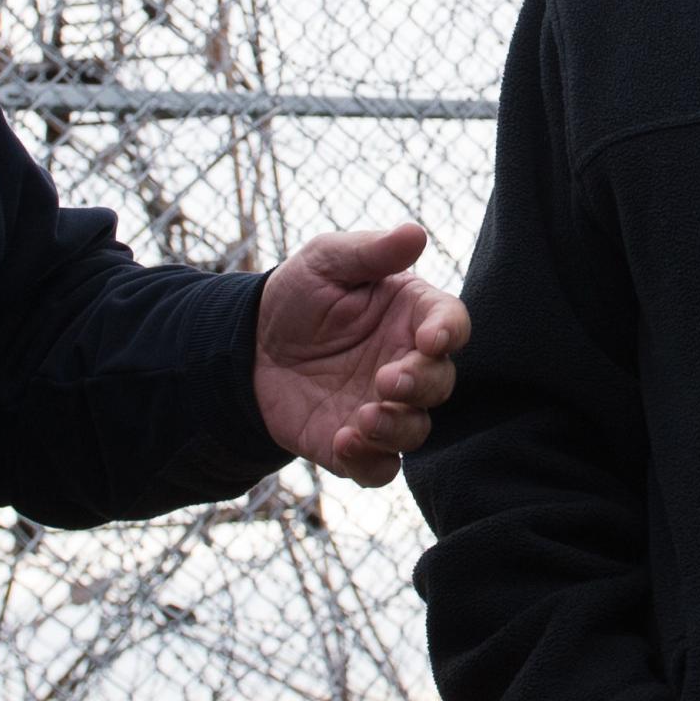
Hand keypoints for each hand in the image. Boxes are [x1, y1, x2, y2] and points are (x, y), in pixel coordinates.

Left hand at [253, 223, 470, 486]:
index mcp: (410, 316)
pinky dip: (370, 462)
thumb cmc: (296, 296)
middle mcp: (406, 364)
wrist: (248, 348)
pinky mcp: (357, 444)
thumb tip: (416, 233)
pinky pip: (380, 467)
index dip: (449, 333)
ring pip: (417, 430)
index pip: (450, 324)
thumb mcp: (325, 260)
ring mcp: (385, 407)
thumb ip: (370, 252)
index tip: (431, 340)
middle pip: (441, 382)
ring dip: (397, 428)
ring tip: (363, 418)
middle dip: (421, 385)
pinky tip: (344, 442)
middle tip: (387, 380)